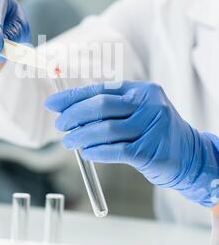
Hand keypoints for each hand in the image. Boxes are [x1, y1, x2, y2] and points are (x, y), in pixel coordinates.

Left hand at [46, 81, 218, 206]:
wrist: (190, 155)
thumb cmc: (155, 132)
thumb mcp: (138, 112)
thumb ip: (110, 110)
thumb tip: (71, 113)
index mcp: (141, 90)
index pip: (100, 89)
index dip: (73, 96)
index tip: (53, 103)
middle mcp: (147, 104)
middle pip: (100, 106)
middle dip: (74, 115)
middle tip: (60, 125)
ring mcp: (151, 126)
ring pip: (105, 129)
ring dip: (81, 136)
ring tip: (68, 142)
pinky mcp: (150, 150)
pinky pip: (115, 150)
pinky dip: (96, 151)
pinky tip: (86, 153)